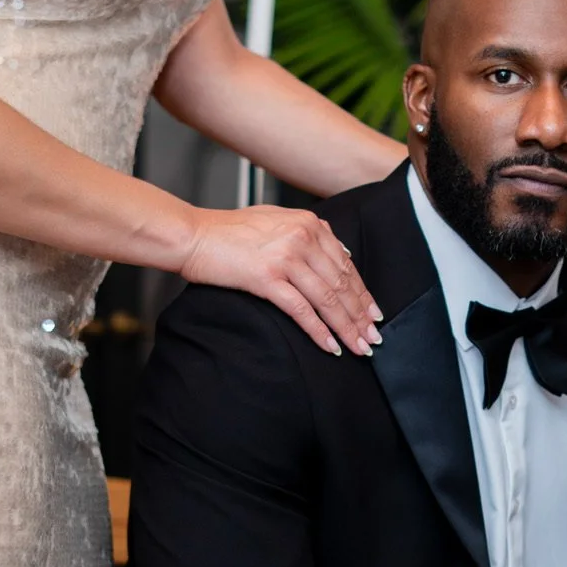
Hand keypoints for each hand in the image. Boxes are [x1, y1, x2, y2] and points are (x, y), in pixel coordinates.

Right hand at [176, 205, 383, 357]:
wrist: (192, 235)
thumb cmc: (227, 230)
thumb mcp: (275, 220)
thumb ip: (307, 233)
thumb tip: (339, 252)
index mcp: (309, 223)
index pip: (346, 264)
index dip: (362, 293)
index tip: (373, 314)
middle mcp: (303, 237)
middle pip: (342, 284)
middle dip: (360, 315)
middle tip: (373, 337)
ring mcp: (286, 257)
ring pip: (327, 299)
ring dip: (347, 327)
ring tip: (359, 346)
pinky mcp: (267, 278)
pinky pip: (302, 310)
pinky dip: (319, 331)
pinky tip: (330, 346)